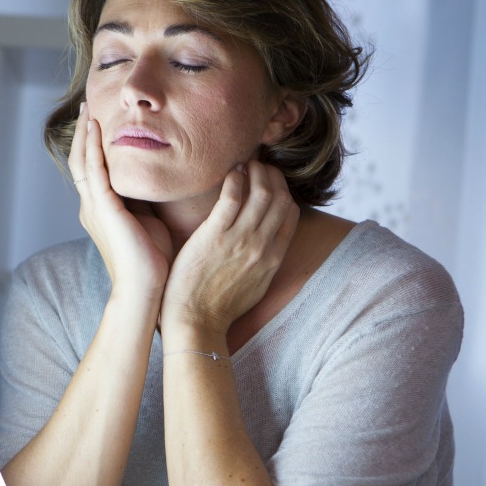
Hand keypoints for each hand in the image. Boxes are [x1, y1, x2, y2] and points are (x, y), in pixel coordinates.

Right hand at [69, 104, 172, 308]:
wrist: (146, 291)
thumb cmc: (153, 262)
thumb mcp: (149, 221)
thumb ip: (146, 201)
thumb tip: (158, 181)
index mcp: (101, 211)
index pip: (92, 169)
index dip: (93, 144)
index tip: (99, 120)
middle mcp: (92, 207)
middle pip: (80, 160)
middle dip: (83, 133)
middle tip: (88, 105)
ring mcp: (95, 208)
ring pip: (82, 161)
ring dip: (85, 133)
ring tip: (89, 108)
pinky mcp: (104, 209)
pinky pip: (94, 170)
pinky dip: (93, 147)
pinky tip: (97, 127)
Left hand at [161, 160, 298, 336]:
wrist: (195, 321)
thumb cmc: (219, 306)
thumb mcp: (256, 286)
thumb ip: (265, 261)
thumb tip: (267, 242)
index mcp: (273, 258)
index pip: (290, 212)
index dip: (283, 190)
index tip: (271, 181)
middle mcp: (262, 246)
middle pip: (279, 197)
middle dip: (272, 175)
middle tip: (258, 165)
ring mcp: (239, 240)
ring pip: (260, 192)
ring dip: (256, 171)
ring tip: (246, 163)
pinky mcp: (214, 236)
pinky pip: (232, 197)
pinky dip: (235, 178)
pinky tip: (231, 172)